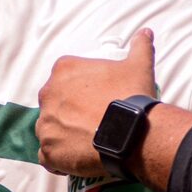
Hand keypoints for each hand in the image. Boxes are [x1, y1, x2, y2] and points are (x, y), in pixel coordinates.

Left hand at [38, 29, 157, 176]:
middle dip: (69, 113)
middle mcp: (48, 95)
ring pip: (49, 129)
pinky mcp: (48, 150)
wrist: (131, 132)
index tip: (96, 101)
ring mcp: (45, 124)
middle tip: (93, 122)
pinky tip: (75, 159)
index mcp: (64, 70)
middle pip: (55, 104)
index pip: (65, 80)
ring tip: (86, 142)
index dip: (81, 93)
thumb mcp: (138, 65)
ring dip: (62, 135)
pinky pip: (47, 156)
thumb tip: (145, 33)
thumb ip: (139, 47)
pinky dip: (58, 158)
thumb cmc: (131, 96)